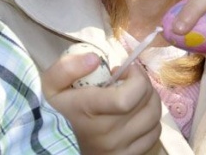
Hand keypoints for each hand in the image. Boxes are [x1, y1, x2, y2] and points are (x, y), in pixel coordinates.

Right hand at [42, 53, 161, 153]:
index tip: (126, 69)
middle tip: (130, 78)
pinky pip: (154, 135)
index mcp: (87, 111)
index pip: (126, 98)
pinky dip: (150, 119)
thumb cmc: (59, 109)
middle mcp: (106, 134)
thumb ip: (66, 67)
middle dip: (144, 84)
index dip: (136, 79)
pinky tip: (135, 112)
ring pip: (154, 119)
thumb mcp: (51, 84)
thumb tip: (95, 59)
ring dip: (149, 100)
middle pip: (146, 105)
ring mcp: (119, 148)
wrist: (57, 144)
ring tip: (134, 93)